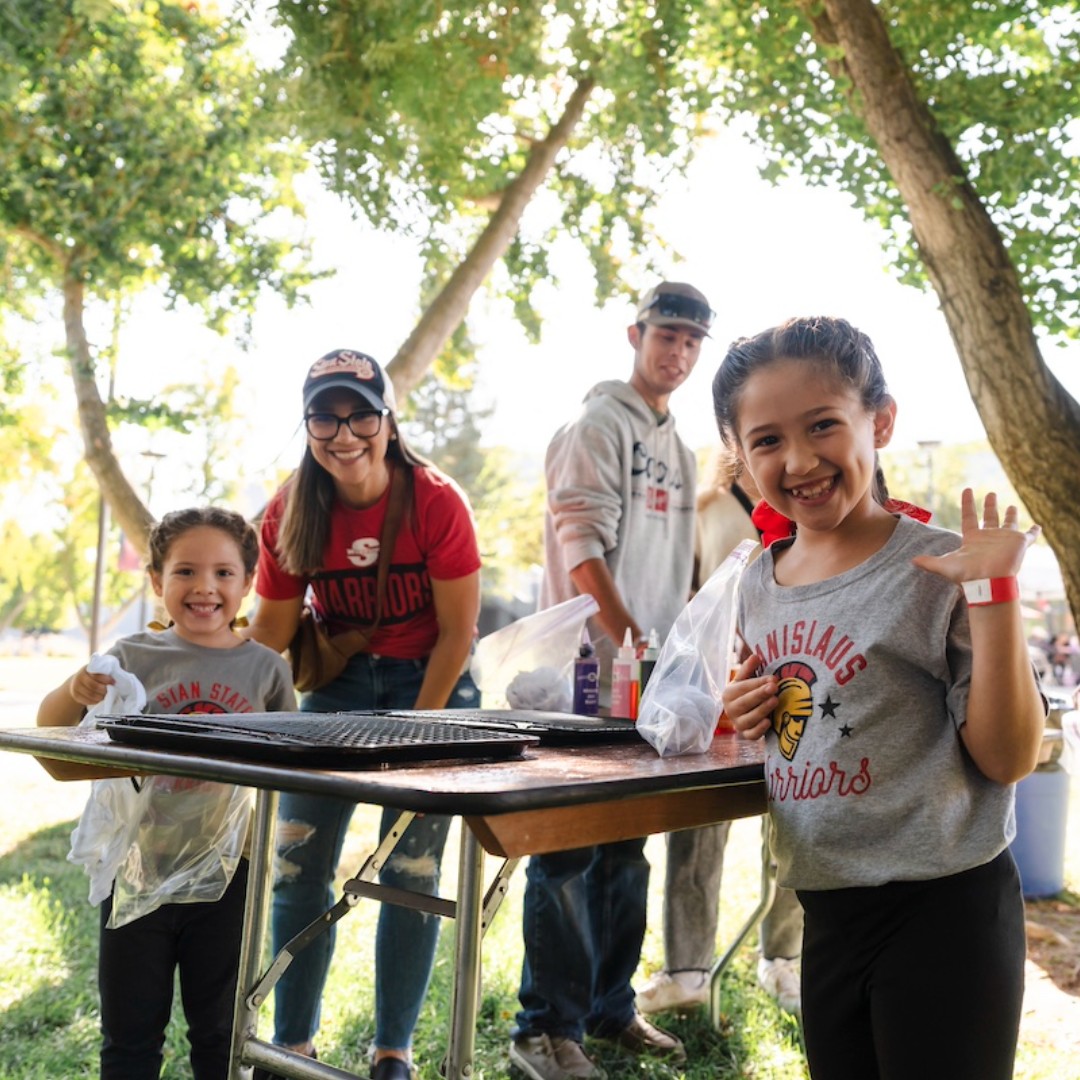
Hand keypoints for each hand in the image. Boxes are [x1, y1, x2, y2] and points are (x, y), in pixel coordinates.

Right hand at [67, 668, 112, 707]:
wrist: (78, 680)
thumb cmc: (92, 675)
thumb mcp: (96, 670)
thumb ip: (103, 672)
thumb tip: (114, 680)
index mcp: (86, 670)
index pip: (96, 676)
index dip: (106, 680)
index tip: (114, 682)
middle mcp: (78, 678)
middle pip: (93, 686)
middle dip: (103, 690)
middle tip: (110, 691)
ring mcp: (75, 687)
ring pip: (90, 694)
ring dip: (100, 696)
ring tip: (106, 696)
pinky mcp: (75, 696)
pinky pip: (86, 700)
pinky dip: (94, 701)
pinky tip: (99, 700)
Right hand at [721, 652, 777, 741]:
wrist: (742, 715)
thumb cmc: (745, 694)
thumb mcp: (744, 681)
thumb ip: (748, 669)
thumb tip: (755, 655)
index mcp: (728, 694)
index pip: (743, 688)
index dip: (758, 683)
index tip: (773, 678)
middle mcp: (730, 710)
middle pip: (745, 702)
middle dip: (760, 694)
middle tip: (774, 687)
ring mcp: (738, 724)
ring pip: (749, 718)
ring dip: (762, 709)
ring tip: (775, 700)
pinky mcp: (746, 735)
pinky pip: (752, 734)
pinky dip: (759, 729)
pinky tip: (769, 722)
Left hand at [912, 488, 1038, 583]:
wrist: (989, 581)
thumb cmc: (968, 574)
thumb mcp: (945, 566)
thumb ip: (929, 562)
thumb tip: (911, 561)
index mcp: (973, 538)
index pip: (969, 516)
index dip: (968, 503)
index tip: (967, 490)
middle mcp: (989, 537)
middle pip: (989, 517)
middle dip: (990, 505)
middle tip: (990, 493)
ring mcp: (1005, 540)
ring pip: (1008, 523)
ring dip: (1010, 514)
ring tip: (1011, 506)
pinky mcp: (1019, 544)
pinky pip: (1029, 536)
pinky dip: (1034, 531)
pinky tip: (1037, 526)